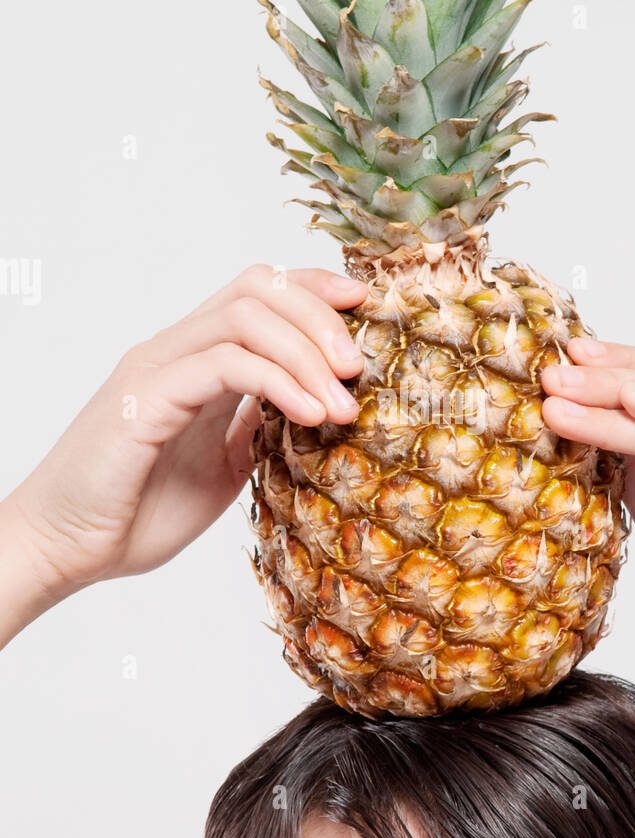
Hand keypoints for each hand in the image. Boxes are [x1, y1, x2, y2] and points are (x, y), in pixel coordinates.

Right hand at [0, 265, 366, 643]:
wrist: (65, 550)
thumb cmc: (135, 512)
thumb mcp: (222, 466)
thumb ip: (256, 427)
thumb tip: (311, 407)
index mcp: (194, 360)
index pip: (261, 292)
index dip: (317, 289)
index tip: (366, 313)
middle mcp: (175, 351)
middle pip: (259, 286)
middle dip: (322, 315)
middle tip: (360, 368)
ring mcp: (157, 369)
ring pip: (246, 316)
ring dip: (307, 351)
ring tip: (343, 403)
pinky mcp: (145, 400)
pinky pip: (225, 365)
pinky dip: (279, 382)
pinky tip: (311, 415)